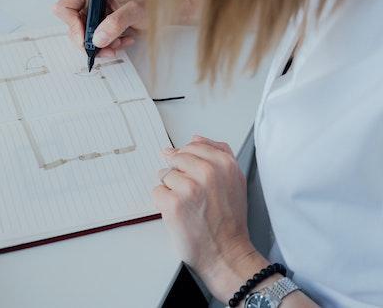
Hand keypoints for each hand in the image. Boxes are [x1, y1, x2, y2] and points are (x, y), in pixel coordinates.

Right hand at [52, 0, 146, 57]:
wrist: (162, 13)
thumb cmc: (150, 4)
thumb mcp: (135, 10)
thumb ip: (116, 22)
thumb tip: (98, 38)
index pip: (65, 8)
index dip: (72, 25)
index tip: (86, 38)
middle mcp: (90, 5)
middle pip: (72, 28)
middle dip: (88, 41)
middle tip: (105, 47)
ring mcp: (95, 19)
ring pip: (83, 40)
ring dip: (101, 47)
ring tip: (119, 42)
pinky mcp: (101, 31)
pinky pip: (96, 45)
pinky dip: (108, 48)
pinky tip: (123, 41)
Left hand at [153, 136, 267, 301]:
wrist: (226, 253)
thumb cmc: (229, 221)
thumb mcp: (234, 180)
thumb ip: (218, 154)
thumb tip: (195, 138)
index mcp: (225, 164)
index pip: (194, 145)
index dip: (189, 159)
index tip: (191, 171)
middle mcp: (208, 172)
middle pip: (176, 157)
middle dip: (179, 174)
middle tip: (192, 194)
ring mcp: (190, 187)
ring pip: (165, 174)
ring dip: (171, 189)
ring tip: (188, 205)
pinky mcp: (173, 202)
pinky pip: (157, 191)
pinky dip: (163, 203)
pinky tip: (179, 213)